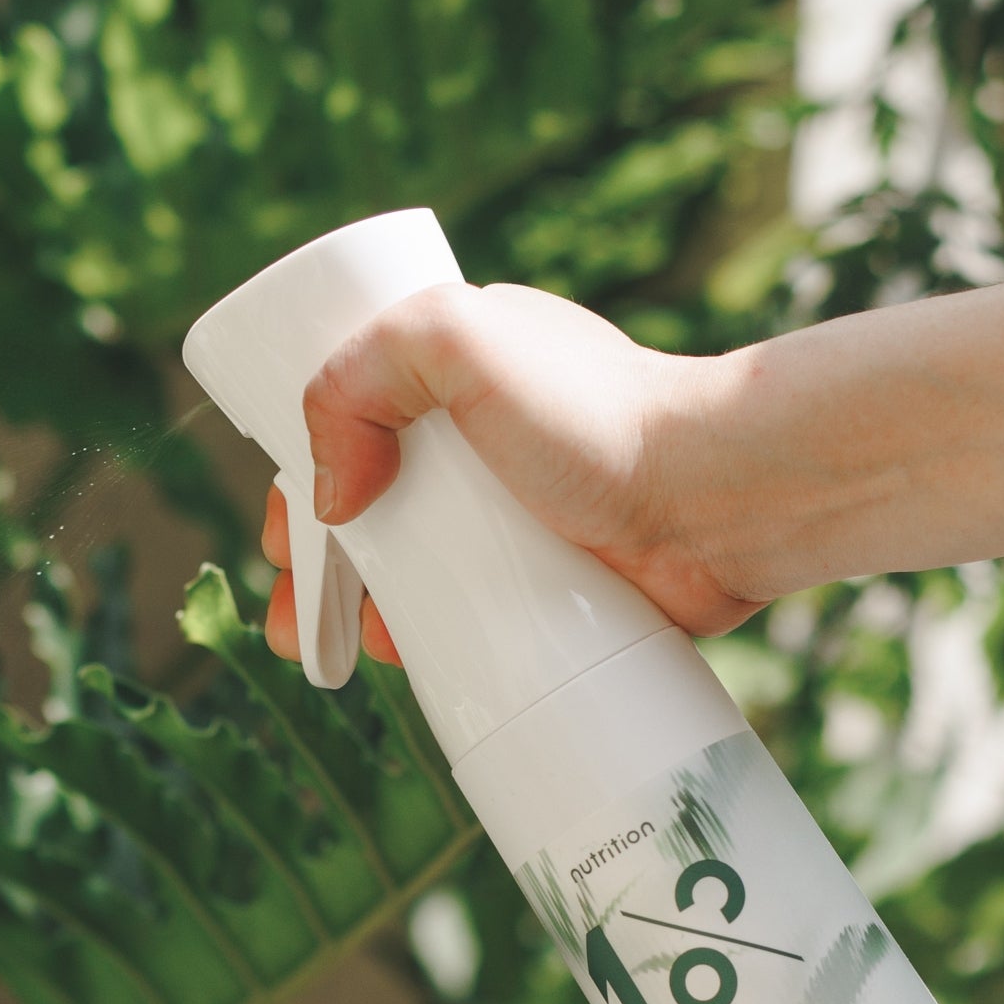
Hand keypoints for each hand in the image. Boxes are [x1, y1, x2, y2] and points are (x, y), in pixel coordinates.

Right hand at [258, 280, 772, 661]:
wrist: (718, 500)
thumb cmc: (602, 414)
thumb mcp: (456, 341)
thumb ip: (360, 378)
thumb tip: (329, 495)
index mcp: (454, 377)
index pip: (350, 421)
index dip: (301, 477)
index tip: (285, 534)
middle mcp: (482, 446)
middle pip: (369, 509)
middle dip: (316, 568)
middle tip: (293, 619)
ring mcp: (516, 521)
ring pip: (411, 573)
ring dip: (358, 614)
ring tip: (335, 654)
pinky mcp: (551, 587)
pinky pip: (470, 621)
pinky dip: (426, 644)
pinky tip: (403, 662)